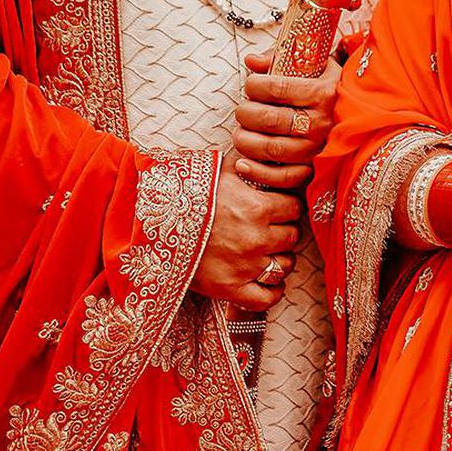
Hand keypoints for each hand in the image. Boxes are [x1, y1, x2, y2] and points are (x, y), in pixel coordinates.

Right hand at [190, 151, 301, 309]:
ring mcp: (246, 267)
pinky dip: (273, 292)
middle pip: (291, 237)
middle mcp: (257, 238)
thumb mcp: (218, 171)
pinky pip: (266, 298)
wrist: (157, 226)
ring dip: (281, 259)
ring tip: (271, 253)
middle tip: (273, 229)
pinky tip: (269, 282)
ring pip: (284, 266)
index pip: (294, 208)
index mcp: (257, 208)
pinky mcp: (231, 289)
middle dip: (284, 231)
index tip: (280, 208)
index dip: (288, 207)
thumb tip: (258, 152)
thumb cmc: (188, 196)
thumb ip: (245, 163)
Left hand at [231, 51, 341, 191]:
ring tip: (240, 133)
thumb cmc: (329, 87)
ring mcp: (317, 148)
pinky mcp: (313, 169)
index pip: (277, 88)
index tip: (250, 85)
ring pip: (272, 149)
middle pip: (270, 119)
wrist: (362, 115)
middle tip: (242, 110)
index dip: (254, 86)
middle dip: (246, 113)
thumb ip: (281, 59)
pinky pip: (282, 177)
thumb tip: (251, 60)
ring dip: (246, 141)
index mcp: (322, 92)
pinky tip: (242, 163)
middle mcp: (321, 121)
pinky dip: (257, 173)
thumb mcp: (315, 66)